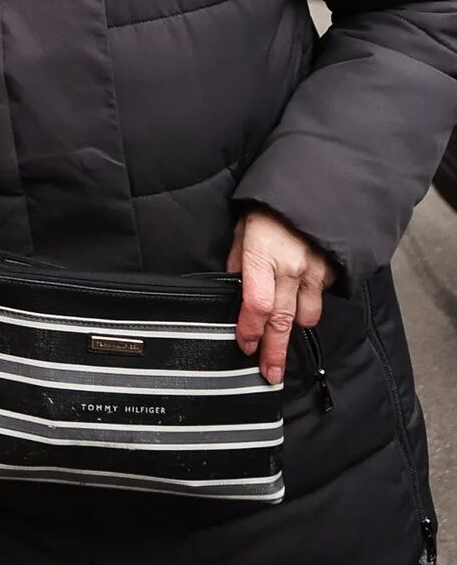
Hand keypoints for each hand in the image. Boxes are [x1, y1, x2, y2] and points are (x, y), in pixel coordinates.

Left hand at [229, 207, 331, 383]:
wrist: (315, 190)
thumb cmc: (269, 210)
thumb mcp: (242, 231)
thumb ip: (238, 261)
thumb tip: (233, 288)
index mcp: (263, 257)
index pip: (256, 304)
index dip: (249, 329)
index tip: (244, 347)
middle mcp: (291, 269)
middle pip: (282, 320)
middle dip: (275, 350)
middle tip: (271, 374)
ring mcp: (315, 272)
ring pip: (306, 315)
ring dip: (293, 328)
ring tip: (281, 338)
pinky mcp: (331, 272)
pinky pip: (319, 298)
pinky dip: (309, 306)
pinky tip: (300, 305)